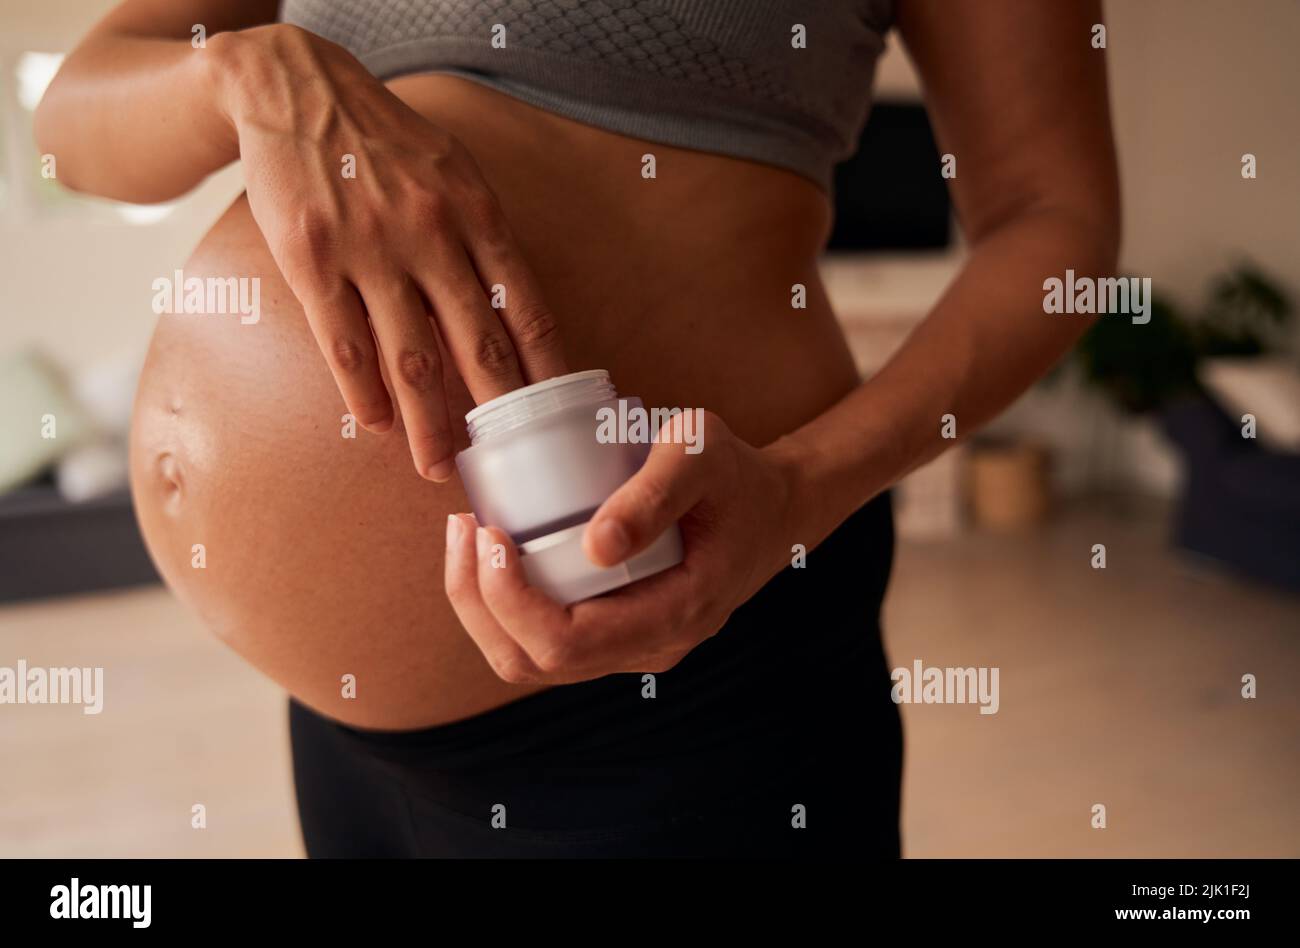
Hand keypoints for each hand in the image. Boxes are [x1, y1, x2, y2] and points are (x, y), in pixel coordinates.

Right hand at [213, 25, 566, 479]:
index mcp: (477, 213)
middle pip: (477, 343)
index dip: (547, 370)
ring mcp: (370, 249)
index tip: (561, 416)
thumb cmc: (386, 141)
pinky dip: (363, 393)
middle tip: (507, 463)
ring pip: (410, 357)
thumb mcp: (456, 172)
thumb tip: (516, 315)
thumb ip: (485, 238)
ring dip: (428, 423)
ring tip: (438, 467)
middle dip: (496, 413)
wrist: (296, 90)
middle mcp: (431, 234)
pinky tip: (377, 424)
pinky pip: (344, 343)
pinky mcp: (313, 261)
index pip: (527, 308)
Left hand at [444, 411, 808, 682]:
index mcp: (675, 614)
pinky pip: (545, 639)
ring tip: (466, 534)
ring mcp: (632, 647)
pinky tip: (492, 551)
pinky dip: (505, 603)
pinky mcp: (617, 632)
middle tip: (464, 525)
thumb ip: (655, 491)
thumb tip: (595, 545)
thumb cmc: (736, 474)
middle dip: (479, 601)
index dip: (511, 599)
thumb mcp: (703, 453)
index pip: (567, 642)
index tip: (489, 534)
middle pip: (532, 661)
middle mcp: (649, 647)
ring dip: (482, 606)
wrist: (774, 507)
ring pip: (530, 658)